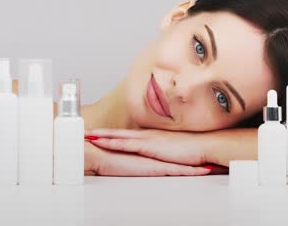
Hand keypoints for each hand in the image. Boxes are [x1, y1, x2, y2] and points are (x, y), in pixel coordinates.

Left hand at [85, 128, 227, 173]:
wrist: (204, 145)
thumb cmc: (194, 149)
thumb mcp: (175, 150)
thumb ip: (166, 151)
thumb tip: (161, 156)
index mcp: (152, 136)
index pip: (127, 134)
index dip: (112, 133)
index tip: (98, 132)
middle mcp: (147, 134)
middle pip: (118, 133)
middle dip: (101, 132)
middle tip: (83, 130)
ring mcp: (146, 138)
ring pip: (118, 136)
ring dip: (101, 135)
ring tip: (85, 134)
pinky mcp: (148, 146)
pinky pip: (125, 144)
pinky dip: (111, 142)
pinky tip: (100, 142)